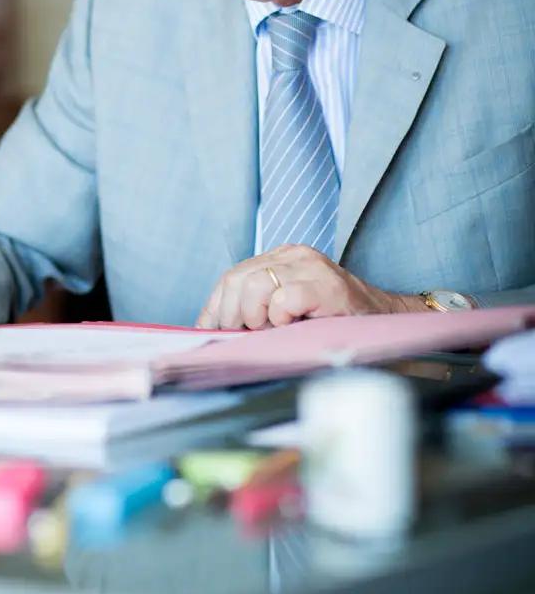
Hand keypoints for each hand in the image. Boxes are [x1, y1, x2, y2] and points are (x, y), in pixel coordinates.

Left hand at [196, 244, 425, 329]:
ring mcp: (311, 267)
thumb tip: (206, 330)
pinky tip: (292, 327)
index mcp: (281, 258)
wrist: (386, 321)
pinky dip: (280, 319)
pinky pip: (283, 300)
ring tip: (273, 331)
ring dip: (255, 319)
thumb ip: (254, 310)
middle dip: (232, 317)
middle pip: (237, 280)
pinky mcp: (327, 285)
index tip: (214, 334)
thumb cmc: (333, 322)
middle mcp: (294, 255)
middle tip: (248, 338)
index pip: (231, 277)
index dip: (216, 309)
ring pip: (254, 287)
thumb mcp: (286, 311)